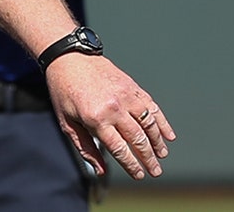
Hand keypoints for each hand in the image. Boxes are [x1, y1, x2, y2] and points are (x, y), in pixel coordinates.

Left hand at [45, 54, 175, 179]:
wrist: (69, 58)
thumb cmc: (64, 91)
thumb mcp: (67, 122)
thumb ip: (85, 147)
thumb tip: (101, 170)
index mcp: (96, 118)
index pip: (120, 149)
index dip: (132, 165)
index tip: (139, 175)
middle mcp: (114, 108)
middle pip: (138, 139)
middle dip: (149, 159)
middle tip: (156, 171)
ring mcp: (126, 96)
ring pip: (149, 125)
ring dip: (158, 142)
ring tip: (162, 155)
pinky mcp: (133, 87)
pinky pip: (152, 107)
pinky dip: (162, 122)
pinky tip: (169, 135)